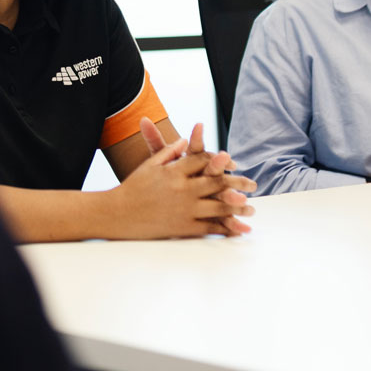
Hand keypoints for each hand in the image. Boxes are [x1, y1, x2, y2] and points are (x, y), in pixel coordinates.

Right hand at [115, 128, 255, 238]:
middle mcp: (182, 189)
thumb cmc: (132, 188)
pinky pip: (208, 227)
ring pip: (217, 206)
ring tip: (251, 208)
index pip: (202, 160)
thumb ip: (169, 151)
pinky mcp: (182, 227)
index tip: (231, 161)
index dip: (219, 160)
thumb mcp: (150, 165)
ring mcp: (183, 209)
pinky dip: (224, 228)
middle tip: (253, 184)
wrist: (117, 214)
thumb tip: (185, 140)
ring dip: (237, 207)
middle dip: (237, 183)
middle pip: (216, 182)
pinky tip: (236, 229)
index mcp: (174, 170)